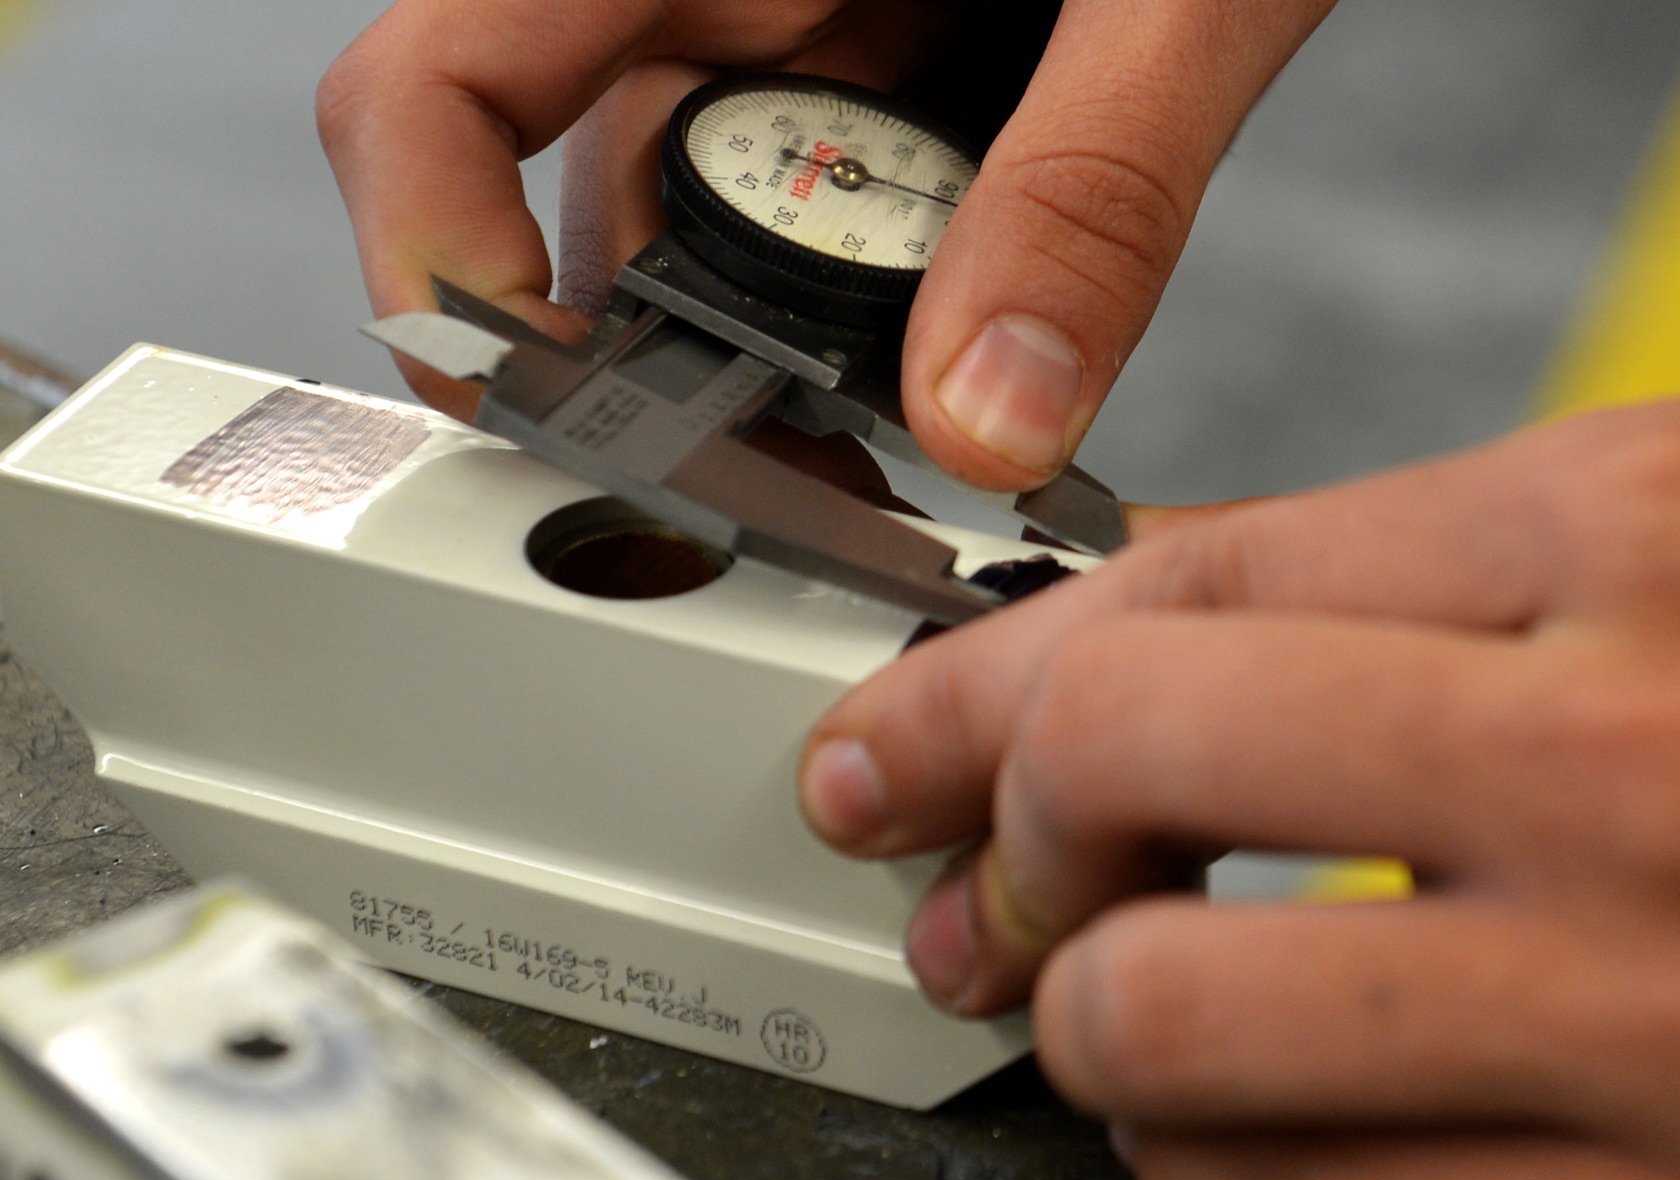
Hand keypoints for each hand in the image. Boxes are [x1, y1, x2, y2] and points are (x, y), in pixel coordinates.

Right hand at [317, 0, 1335, 482]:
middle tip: (816, 483)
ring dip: (793, 367)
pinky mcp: (878, 79)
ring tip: (921, 433)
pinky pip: (829, 228)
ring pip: (717, 245)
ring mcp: (794, 38)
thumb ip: (1090, 188)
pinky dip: (878, 323)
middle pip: (599, 213)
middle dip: (681, 372)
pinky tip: (962, 363)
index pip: (450, 79)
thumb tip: (993, 416)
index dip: (437, 257)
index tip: (542, 406)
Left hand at [799, 401, 1679, 1179]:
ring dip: (1100, 1024)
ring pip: (1178, 1037)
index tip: (903, 744)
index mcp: (1637, 531)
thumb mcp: (1670, 515)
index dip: (982, 681)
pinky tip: (1258, 1131)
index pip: (1173, 592)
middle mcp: (1657, 764)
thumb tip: (1078, 661)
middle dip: (1020, 838)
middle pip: (1129, 777)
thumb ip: (1364, 582)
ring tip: (1150, 998)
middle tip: (1031, 871)